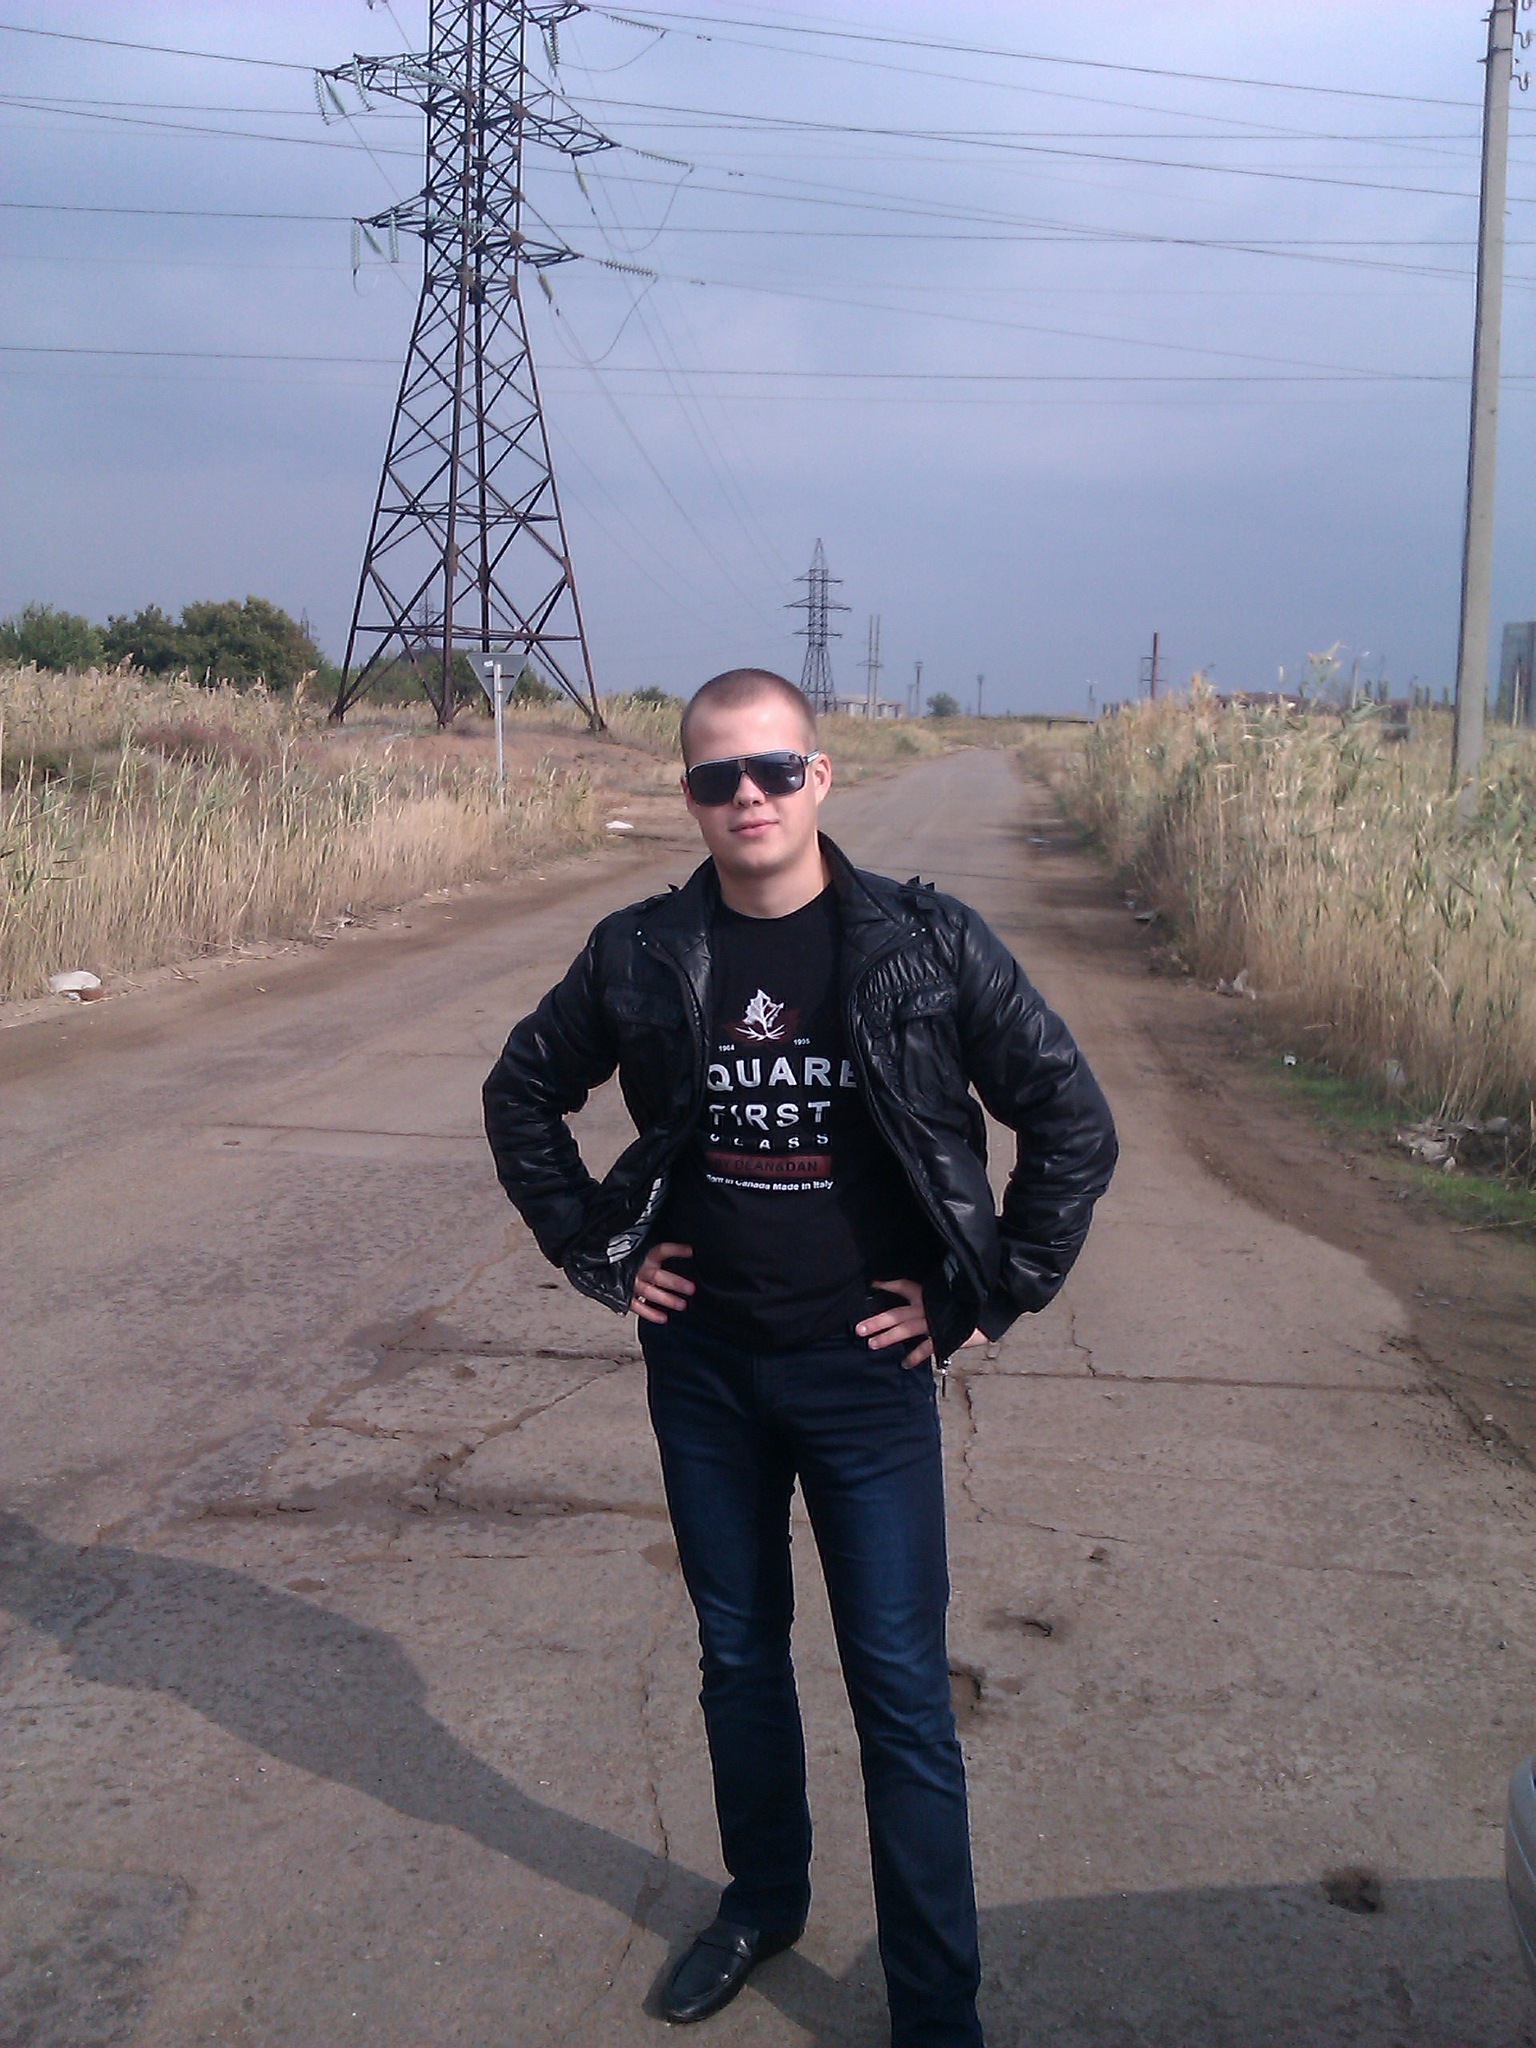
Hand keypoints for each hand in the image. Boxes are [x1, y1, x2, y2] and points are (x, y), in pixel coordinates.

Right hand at [630, 1242, 694, 1324]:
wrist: (601, 1264)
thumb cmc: (625, 1257)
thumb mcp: (640, 1249)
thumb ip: (658, 1251)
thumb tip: (685, 1249)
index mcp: (642, 1254)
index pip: (660, 1250)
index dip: (675, 1250)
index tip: (690, 1251)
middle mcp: (637, 1269)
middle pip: (658, 1276)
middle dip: (675, 1283)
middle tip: (691, 1289)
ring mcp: (630, 1284)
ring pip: (650, 1292)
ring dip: (666, 1299)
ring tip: (682, 1305)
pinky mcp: (624, 1296)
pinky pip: (637, 1306)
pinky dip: (650, 1313)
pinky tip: (663, 1318)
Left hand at [857, 1278, 988, 1368]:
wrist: (991, 1310)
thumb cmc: (970, 1301)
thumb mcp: (949, 1292)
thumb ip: (934, 1295)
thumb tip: (920, 1299)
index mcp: (928, 1293)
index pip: (904, 1286)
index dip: (888, 1285)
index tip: (873, 1285)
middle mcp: (927, 1306)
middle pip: (896, 1313)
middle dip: (877, 1321)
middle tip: (859, 1329)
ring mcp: (934, 1321)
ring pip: (905, 1329)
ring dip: (887, 1337)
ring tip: (872, 1344)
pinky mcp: (944, 1335)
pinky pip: (926, 1347)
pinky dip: (915, 1356)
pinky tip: (904, 1364)